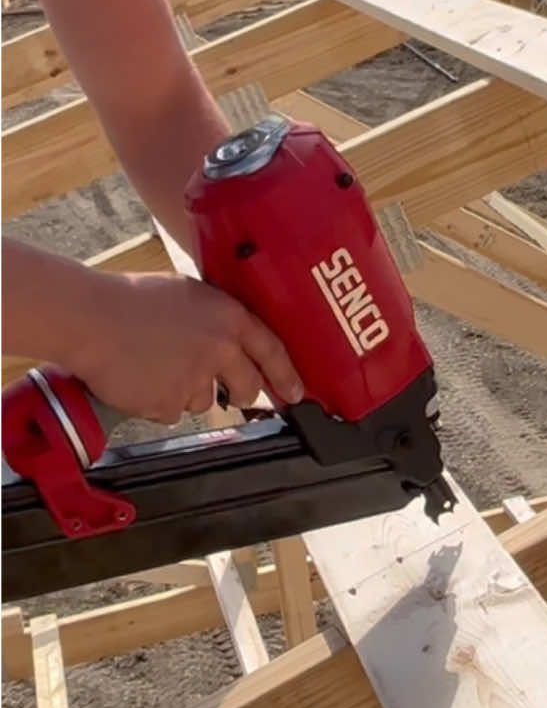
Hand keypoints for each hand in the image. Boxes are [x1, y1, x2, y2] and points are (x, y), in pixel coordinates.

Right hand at [68, 272, 303, 424]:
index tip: (295, 393)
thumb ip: (216, 319)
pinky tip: (140, 379)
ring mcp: (195, 380)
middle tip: (231, 394)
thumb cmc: (130, 300)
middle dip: (242, 394)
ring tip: (156, 366)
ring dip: (186, 392)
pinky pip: (171, 412)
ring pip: (204, 401)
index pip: (272, 350)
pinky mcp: (169, 404)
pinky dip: (157, 402)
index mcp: (228, 317)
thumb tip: (230, 340)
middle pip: (247, 387)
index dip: (286, 375)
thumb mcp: (188, 294)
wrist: (90, 318)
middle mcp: (219, 350)